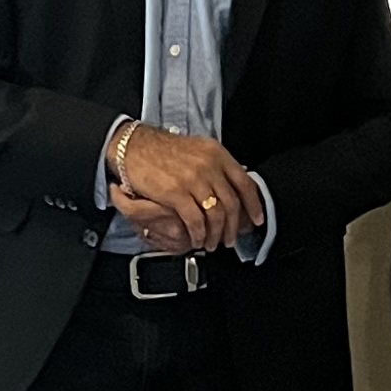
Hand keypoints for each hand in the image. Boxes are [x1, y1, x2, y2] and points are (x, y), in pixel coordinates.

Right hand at [108, 125, 262, 254]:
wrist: (133, 147)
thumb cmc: (163, 150)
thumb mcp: (198, 150)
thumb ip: (216, 165)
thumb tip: (233, 184)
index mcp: (217, 155)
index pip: (245, 183)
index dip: (254, 205)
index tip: (256, 219)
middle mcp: (209, 166)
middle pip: (232, 204)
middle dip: (233, 227)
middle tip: (230, 239)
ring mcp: (193, 180)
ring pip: (216, 215)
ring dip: (216, 234)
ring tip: (212, 243)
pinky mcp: (175, 193)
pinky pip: (195, 221)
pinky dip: (199, 234)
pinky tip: (197, 239)